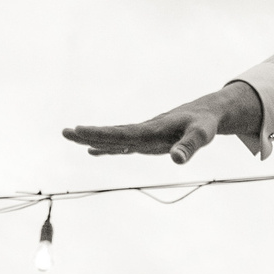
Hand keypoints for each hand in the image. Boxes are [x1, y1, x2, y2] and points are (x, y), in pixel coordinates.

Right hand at [63, 82, 259, 165]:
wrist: (208, 113)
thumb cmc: (206, 124)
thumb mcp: (202, 135)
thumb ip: (189, 147)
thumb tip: (177, 160)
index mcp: (152, 130)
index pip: (122, 133)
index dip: (100, 134)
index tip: (79, 130)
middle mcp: (144, 131)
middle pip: (112, 134)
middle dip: (89, 134)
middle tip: (64, 132)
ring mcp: (144, 136)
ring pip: (114, 138)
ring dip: (94, 139)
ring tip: (71, 137)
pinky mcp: (147, 140)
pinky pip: (123, 144)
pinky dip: (108, 147)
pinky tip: (94, 151)